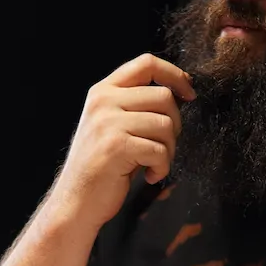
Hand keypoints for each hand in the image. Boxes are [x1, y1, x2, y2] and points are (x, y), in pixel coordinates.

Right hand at [53, 53, 196, 227]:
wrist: (77, 202)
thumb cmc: (103, 167)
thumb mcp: (114, 126)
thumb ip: (138, 106)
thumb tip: (180, 92)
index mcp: (103, 91)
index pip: (146, 63)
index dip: (174, 75)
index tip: (189, 93)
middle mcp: (103, 101)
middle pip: (163, 96)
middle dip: (175, 125)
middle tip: (164, 147)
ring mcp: (108, 123)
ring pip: (165, 124)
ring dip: (169, 150)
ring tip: (154, 164)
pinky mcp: (116, 147)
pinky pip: (160, 150)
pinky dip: (162, 168)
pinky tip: (150, 176)